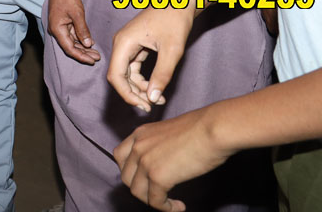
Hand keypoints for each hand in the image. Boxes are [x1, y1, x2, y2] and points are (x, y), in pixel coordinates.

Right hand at [47, 0, 100, 64]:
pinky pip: (72, 36)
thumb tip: (88, 45)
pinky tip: (90, 43)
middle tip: (97, 58)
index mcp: (57, 30)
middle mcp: (56, 31)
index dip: (81, 56)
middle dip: (84, 53)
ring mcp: (59, 28)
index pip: (69, 49)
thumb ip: (82, 30)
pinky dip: (81, 40)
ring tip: (96, 53)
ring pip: (72, 42)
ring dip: (83, 48)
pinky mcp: (62, 24)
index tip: (92, 61)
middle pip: (70, 47)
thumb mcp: (77, 14)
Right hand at [108, 5, 193, 111]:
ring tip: (158, 98)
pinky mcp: (135, 45)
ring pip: (126, 73)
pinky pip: (134, 67)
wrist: (181, 0)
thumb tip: (152, 98)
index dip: (126, 94)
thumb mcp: (172, 50)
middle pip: (119, 76)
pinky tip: (156, 87)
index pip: (115, 76)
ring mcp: (127, 44)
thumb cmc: (176, 20)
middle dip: (133, 93)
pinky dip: (143, 79)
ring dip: (139, 88)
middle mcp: (121, 43)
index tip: (145, 106)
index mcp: (123, 42)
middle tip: (152, 106)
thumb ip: (162, 75)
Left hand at [114, 106, 230, 211]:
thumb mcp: (169, 132)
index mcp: (140, 134)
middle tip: (157, 193)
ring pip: (137, 191)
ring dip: (152, 201)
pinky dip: (166, 208)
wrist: (214, 128)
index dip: (130, 171)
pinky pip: (155, 201)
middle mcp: (138, 146)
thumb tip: (162, 160)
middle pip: (126, 176)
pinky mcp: (158, 177)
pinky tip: (179, 206)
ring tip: (169, 203)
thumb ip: (158, 145)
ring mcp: (145, 162)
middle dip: (140, 188)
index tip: (144, 179)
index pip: (120, 156)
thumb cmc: (201, 128)